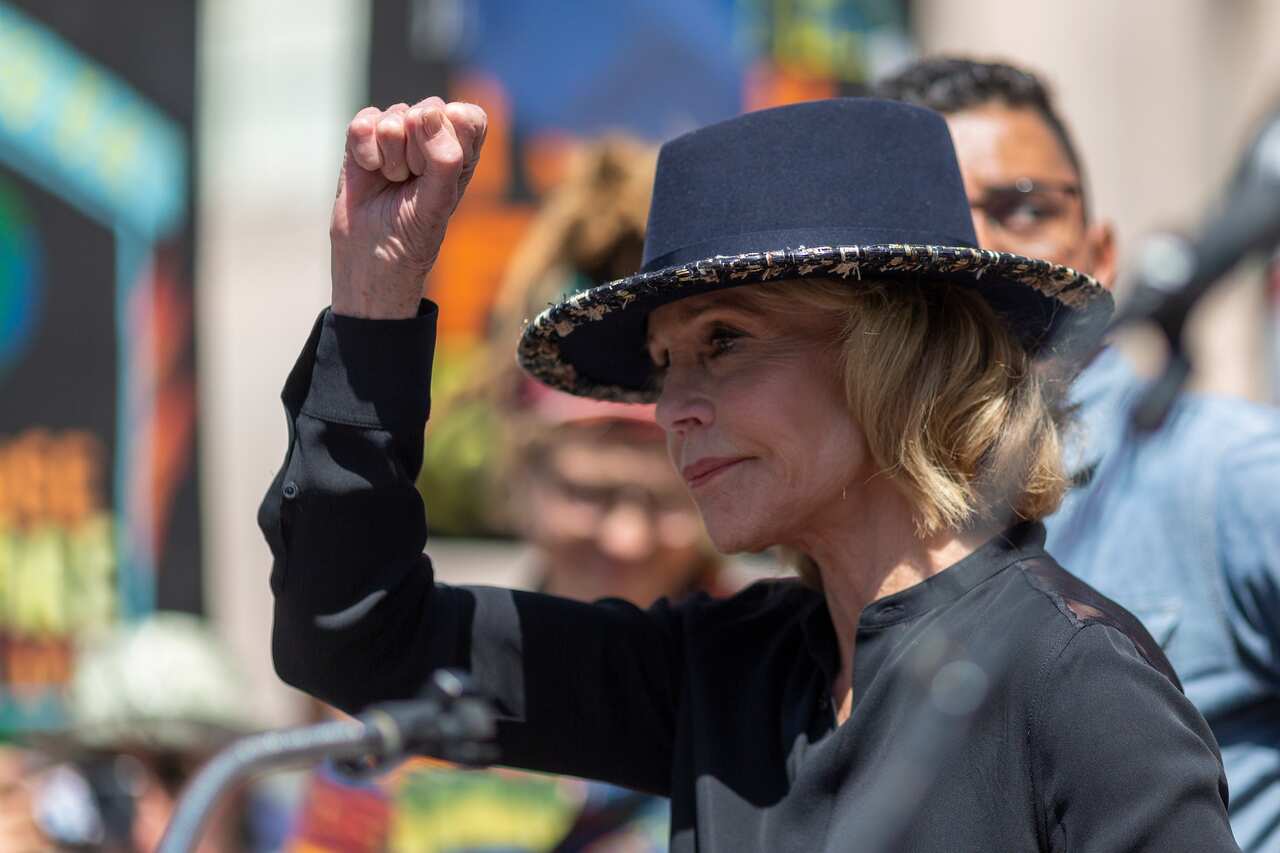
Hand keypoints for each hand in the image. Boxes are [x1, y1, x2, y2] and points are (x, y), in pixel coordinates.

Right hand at [330, 98, 486, 318]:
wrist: (370, 252)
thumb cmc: (413, 231)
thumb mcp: (439, 200)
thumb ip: (445, 157)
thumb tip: (426, 113)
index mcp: (463, 147)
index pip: (468, 116)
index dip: (454, 138)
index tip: (442, 172)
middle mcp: (432, 132)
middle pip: (430, 111)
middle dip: (419, 154)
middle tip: (413, 183)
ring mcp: (397, 130)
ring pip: (396, 118)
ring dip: (392, 159)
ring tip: (392, 181)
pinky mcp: (364, 133)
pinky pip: (364, 122)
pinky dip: (366, 153)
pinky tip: (370, 171)